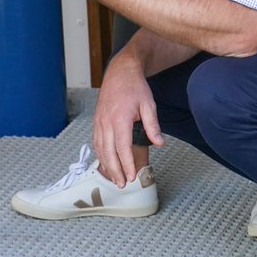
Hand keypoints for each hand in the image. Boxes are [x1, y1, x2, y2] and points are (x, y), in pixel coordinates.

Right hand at [90, 51, 162, 185]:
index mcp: (120, 118)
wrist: (120, 72)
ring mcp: (99, 121)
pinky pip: (96, 141)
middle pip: (108, 152)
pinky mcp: (97, 121)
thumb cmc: (134, 87)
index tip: (131, 176)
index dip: (126, 164)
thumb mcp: (148, 104)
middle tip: (122, 184)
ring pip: (100, 148)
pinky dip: (100, 155)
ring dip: (106, 165)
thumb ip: (153, 125)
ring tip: (115, 179)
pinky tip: (106, 163)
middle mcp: (106, 121)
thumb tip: (159, 143)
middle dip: (115, 170)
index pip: (122, 146)